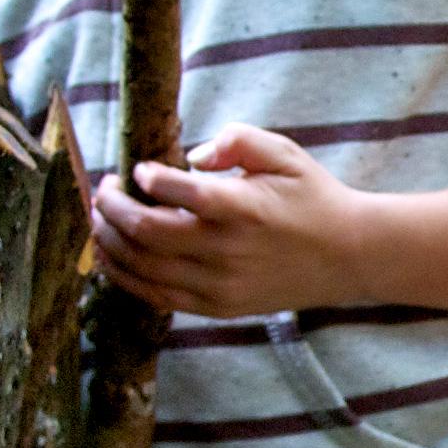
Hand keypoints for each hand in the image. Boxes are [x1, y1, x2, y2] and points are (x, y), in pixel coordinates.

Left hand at [89, 126, 390, 318]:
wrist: (348, 256)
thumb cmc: (312, 198)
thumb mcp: (284, 153)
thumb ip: (238, 139)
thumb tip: (194, 154)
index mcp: (243, 208)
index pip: (176, 191)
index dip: (146, 177)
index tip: (138, 169)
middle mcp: (227, 251)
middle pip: (145, 232)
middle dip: (112, 208)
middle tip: (104, 189)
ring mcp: (220, 285)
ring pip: (143, 267)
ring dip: (110, 241)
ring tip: (100, 220)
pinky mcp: (217, 307)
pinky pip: (157, 296)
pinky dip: (125, 276)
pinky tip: (112, 256)